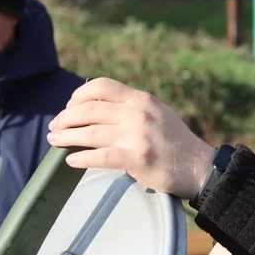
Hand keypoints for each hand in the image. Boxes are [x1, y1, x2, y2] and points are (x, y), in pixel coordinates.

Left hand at [46, 78, 213, 199]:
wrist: (200, 168)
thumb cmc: (177, 144)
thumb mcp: (158, 114)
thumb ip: (132, 108)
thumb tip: (98, 109)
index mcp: (142, 99)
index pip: (102, 86)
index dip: (79, 94)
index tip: (70, 106)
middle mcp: (138, 114)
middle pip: (90, 109)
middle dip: (66, 117)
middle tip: (55, 126)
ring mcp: (137, 136)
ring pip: (90, 133)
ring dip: (67, 137)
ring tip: (54, 140)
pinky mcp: (137, 159)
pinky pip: (100, 157)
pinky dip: (81, 158)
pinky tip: (70, 161)